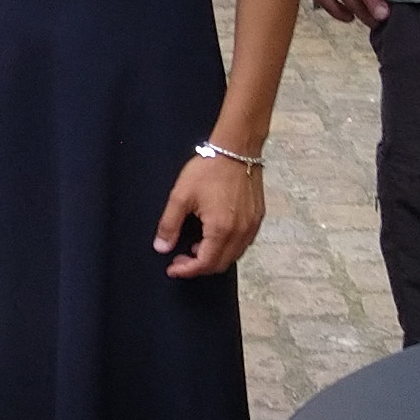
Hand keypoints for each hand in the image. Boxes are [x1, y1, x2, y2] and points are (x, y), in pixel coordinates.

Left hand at [154, 150, 263, 277]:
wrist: (237, 149)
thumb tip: (162, 247)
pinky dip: (227, 247)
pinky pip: (243, 243)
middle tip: (181, 258)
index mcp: (220, 229)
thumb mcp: (181, 195)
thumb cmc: (210, 169)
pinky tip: (214, 236)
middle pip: (220, 265)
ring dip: (214, 258)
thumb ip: (169, 224)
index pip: (204, 263)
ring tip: (195, 247)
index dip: (186, 270)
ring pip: (233, 256)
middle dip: (198, 267)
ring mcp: (252, 226)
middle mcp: (240, 232)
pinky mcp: (258, 218)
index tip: (173, 268)